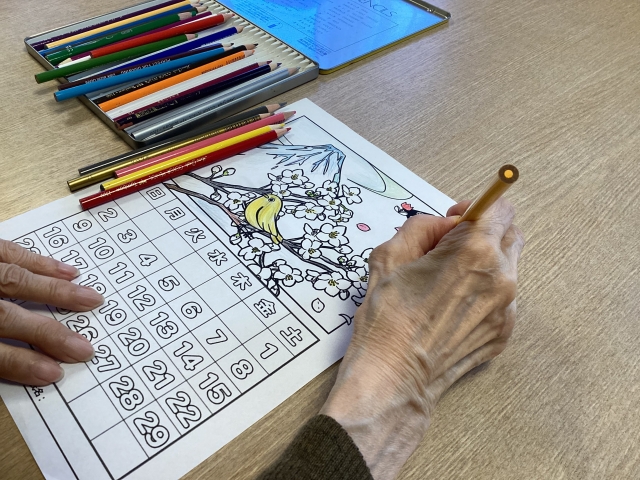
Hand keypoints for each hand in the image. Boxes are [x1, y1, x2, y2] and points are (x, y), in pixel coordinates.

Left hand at [0, 239, 103, 385]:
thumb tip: (31, 370)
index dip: (20, 363)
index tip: (53, 374)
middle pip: (7, 316)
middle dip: (49, 333)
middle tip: (84, 349)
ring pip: (15, 279)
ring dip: (57, 292)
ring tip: (92, 301)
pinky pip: (10, 251)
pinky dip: (41, 262)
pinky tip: (68, 271)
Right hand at [321, 199, 523, 479]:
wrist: (394, 378)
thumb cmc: (387, 320)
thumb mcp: (389, 257)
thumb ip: (421, 227)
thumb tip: (443, 225)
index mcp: (473, 251)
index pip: (499, 208)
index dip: (476, 207)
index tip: (457, 217)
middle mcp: (500, 277)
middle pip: (510, 235)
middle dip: (485, 231)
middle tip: (453, 245)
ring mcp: (506, 308)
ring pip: (508, 268)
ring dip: (485, 263)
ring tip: (449, 281)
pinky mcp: (504, 332)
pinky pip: (503, 299)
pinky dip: (485, 293)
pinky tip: (453, 307)